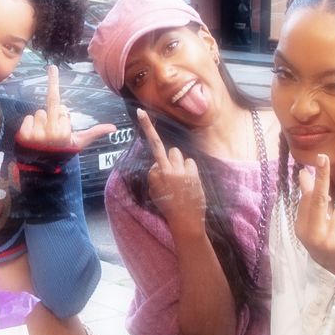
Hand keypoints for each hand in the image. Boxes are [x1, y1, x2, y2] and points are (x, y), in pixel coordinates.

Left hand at [16, 65, 115, 151]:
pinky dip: (29, 125)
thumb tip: (114, 127)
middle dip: (52, 116)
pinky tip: (33, 137)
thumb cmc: (63, 151)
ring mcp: (36, 134)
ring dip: (40, 122)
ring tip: (42, 136)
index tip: (61, 128)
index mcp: (65, 133)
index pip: (63, 109)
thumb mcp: (79, 142)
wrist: (43, 167)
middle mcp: (51, 132)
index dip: (63, 117)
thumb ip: (95, 132)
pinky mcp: (23, 135)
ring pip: (39, 113)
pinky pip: (27, 118)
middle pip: (51, 107)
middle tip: (51, 132)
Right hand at [137, 108, 205, 233]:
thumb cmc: (168, 206)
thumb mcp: (154, 192)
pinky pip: (190, 163)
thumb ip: (154, 175)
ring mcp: (181, 171)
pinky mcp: (193, 174)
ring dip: (180, 164)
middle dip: (170, 159)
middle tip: (172, 174)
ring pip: (179, 155)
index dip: (147, 127)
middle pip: (169, 150)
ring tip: (181, 181)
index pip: (153, 147)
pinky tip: (189, 182)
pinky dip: (189, 170)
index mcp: (156, 173)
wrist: (185, 221)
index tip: (142, 112)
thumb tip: (158, 164)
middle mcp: (168, 169)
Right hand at [294, 154, 334, 282]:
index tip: (320, 159)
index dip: (315, 178)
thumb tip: (303, 174)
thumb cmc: (322, 241)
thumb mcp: (312, 223)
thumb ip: (308, 199)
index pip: (308, 198)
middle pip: (319, 200)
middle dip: (322, 177)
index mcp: (301, 227)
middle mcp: (311, 235)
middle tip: (323, 158)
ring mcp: (328, 241)